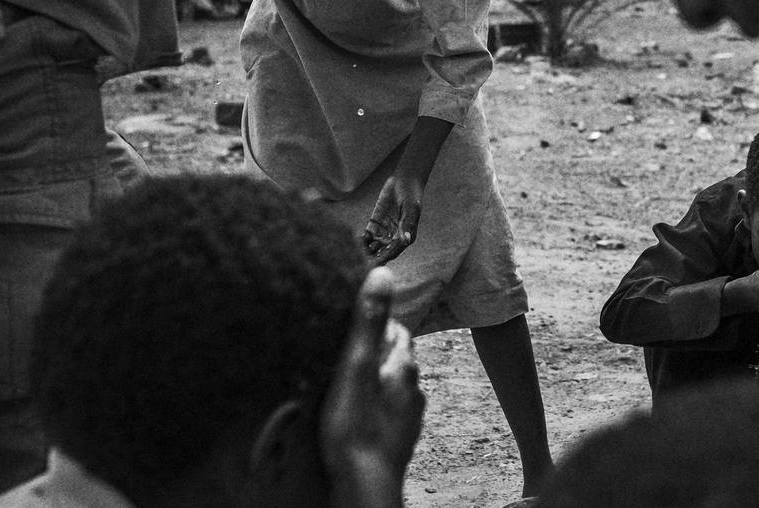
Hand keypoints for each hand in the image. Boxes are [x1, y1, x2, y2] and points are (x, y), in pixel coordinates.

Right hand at [320, 267, 425, 507]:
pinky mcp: (399, 438)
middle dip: (375, 351)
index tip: (353, 323)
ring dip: (374, 380)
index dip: (375, 324)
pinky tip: (358, 413)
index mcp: (404, 366)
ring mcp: (409, 416)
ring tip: (346, 382)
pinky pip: (387, 412)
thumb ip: (367, 321)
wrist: (365, 486)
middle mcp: (413, 388)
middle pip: (395, 357)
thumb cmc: (356, 428)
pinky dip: (374, 406)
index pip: (395, 330)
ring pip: (392, 386)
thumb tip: (382, 273)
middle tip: (345, 351)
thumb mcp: (355, 366)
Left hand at [362, 175, 422, 263]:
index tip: (375, 263)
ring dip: (365, 251)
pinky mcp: (375, 225)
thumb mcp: (410, 208)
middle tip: (360, 263)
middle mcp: (395, 237)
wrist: (404, 179)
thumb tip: (406, 240)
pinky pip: (367, 237)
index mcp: (407, 236)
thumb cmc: (411, 193)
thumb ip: (407, 224)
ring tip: (354, 254)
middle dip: (372, 258)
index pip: (394, 251)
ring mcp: (385, 231)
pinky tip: (354, 242)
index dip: (385, 257)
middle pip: (383, 252)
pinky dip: (361, 241)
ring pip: (373, 247)